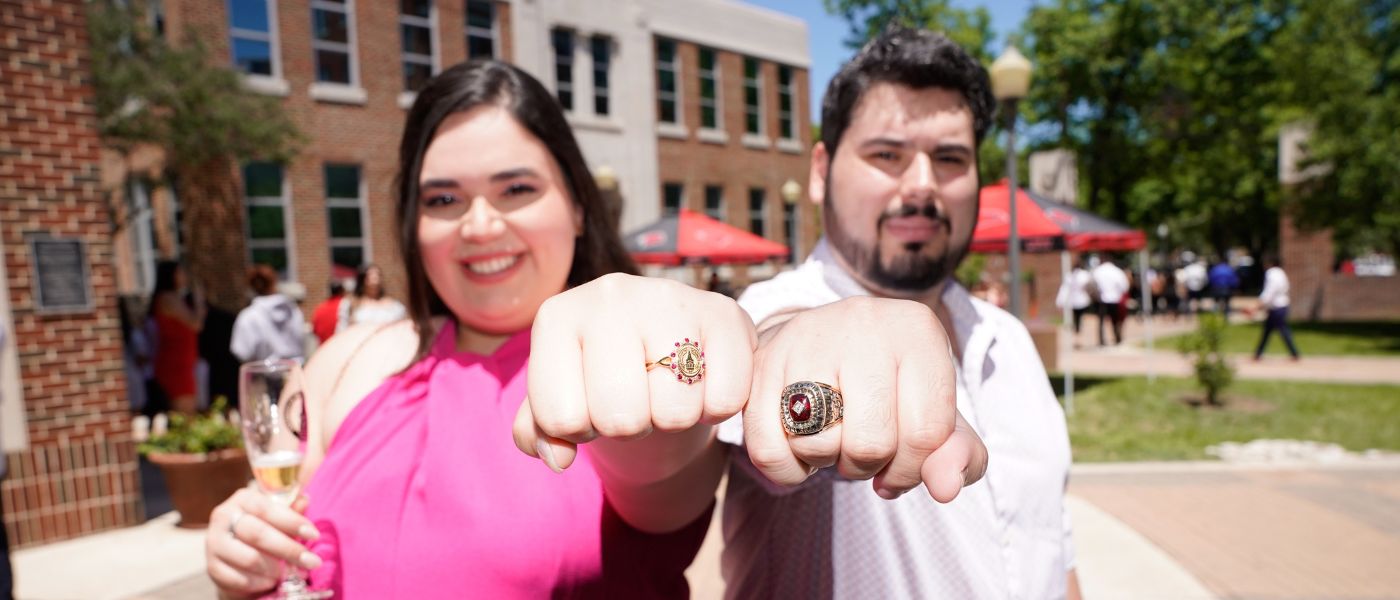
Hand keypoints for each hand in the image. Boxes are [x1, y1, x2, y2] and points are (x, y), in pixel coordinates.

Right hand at [206, 487, 321, 597]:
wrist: (237, 558)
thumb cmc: (265, 531)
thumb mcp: (279, 518)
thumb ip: (291, 510)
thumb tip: (304, 500)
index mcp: (243, 499)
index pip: (267, 508)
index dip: (292, 521)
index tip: (314, 535)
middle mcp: (224, 517)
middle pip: (258, 534)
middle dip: (289, 550)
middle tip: (311, 562)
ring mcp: (214, 543)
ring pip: (249, 558)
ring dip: (273, 569)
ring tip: (285, 572)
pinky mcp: (212, 567)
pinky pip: (238, 578)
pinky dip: (259, 582)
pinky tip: (268, 580)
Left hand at [512, 273, 755, 480]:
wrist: (664, 336)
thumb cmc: (600, 373)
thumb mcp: (560, 396)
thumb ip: (541, 431)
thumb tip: (558, 458)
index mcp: (558, 316)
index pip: (561, 418)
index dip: (579, 430)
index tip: (588, 406)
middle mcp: (609, 295)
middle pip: (620, 417)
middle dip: (629, 427)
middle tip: (634, 400)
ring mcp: (669, 298)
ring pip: (674, 412)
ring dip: (672, 419)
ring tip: (666, 389)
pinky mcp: (724, 311)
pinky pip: (724, 400)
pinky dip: (715, 409)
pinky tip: (702, 382)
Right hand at [743, 297, 987, 501]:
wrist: (824, 336)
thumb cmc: (891, 385)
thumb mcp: (937, 413)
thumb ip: (960, 455)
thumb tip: (946, 488)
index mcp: (918, 330)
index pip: (927, 433)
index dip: (914, 469)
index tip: (901, 464)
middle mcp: (865, 323)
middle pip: (871, 444)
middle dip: (868, 467)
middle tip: (863, 449)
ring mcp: (808, 337)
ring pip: (817, 445)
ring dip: (826, 463)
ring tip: (832, 437)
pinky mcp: (763, 360)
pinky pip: (768, 450)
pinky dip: (786, 471)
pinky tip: (799, 450)